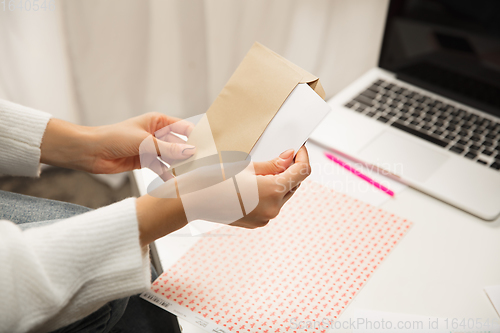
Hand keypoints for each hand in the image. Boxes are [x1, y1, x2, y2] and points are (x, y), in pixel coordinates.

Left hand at [40, 112, 194, 173]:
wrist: (90, 152)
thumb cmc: (114, 138)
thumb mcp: (144, 142)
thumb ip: (168, 148)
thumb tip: (191, 151)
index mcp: (158, 121)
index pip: (183, 127)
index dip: (196, 135)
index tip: (210, 146)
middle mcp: (157, 133)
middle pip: (179, 143)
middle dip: (190, 153)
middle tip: (205, 163)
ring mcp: (152, 148)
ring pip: (172, 157)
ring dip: (180, 166)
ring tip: (194, 175)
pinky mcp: (146, 161)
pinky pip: (162, 168)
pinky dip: (168, 175)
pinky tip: (176, 183)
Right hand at [135, 146, 310, 245]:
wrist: (191, 201)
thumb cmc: (213, 179)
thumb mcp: (246, 166)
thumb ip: (272, 164)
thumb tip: (290, 157)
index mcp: (272, 192)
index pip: (302, 172)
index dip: (302, 157)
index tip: (298, 148)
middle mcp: (272, 209)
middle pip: (293, 185)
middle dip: (290, 169)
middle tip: (280, 154)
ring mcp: (264, 218)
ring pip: (282, 196)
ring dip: (279, 182)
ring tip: (262, 169)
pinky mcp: (256, 222)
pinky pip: (270, 205)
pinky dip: (268, 193)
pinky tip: (254, 183)